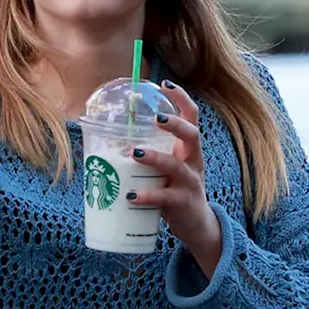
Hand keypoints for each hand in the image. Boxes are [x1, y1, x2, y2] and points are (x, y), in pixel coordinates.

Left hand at [127, 81, 222, 276]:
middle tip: (157, 118)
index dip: (181, 98)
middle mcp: (193, 161)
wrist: (196, 225)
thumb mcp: (167, 168)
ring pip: (176, 165)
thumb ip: (149, 153)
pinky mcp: (183, 203)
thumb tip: (112, 139)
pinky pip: (165, 197)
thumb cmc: (175, 190)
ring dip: (155, 157)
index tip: (165, 83)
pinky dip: (146, 196)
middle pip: (192, 134)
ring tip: (135, 153)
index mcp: (188, 148)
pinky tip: (131, 197)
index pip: (191, 116)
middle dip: (175, 124)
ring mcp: (190, 182)